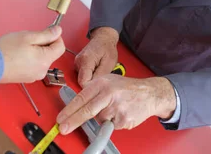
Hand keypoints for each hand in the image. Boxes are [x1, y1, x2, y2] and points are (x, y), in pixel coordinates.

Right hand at [0, 26, 64, 82]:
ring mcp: (34, 76)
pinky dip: (31, 59)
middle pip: (51, 54)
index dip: (56, 37)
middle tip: (29, 39)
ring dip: (37, 51)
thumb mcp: (28, 37)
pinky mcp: (26, 78)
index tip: (45, 31)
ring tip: (21, 47)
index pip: (61, 47)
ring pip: (42, 59)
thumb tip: (59, 31)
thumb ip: (46, 34)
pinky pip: (34, 66)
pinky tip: (18, 55)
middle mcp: (43, 71)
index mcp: (45, 60)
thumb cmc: (8, 49)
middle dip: (44, 44)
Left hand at [56, 75, 176, 133]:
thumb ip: (92, 91)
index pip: (81, 98)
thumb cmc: (126, 88)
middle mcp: (109, 93)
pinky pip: (111, 126)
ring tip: (113, 108)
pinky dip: (113, 122)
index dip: (69, 110)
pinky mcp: (124, 119)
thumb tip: (75, 106)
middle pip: (87, 111)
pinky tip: (120, 113)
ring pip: (100, 119)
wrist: (150, 93)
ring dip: (102, 118)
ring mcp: (117, 107)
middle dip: (73, 121)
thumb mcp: (108, 81)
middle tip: (63, 128)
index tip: (60, 118)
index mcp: (102, 83)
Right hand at [75, 27, 118, 86]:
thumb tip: (94, 86)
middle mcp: (78, 62)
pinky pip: (83, 75)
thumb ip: (100, 75)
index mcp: (85, 60)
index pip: (83, 82)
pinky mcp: (78, 65)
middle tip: (103, 76)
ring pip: (82, 79)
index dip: (92, 87)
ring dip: (92, 78)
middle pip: (82, 81)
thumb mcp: (109, 62)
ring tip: (100, 71)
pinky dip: (90, 75)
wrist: (103, 38)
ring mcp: (77, 63)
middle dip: (92, 83)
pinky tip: (96, 70)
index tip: (100, 86)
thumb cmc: (107, 48)